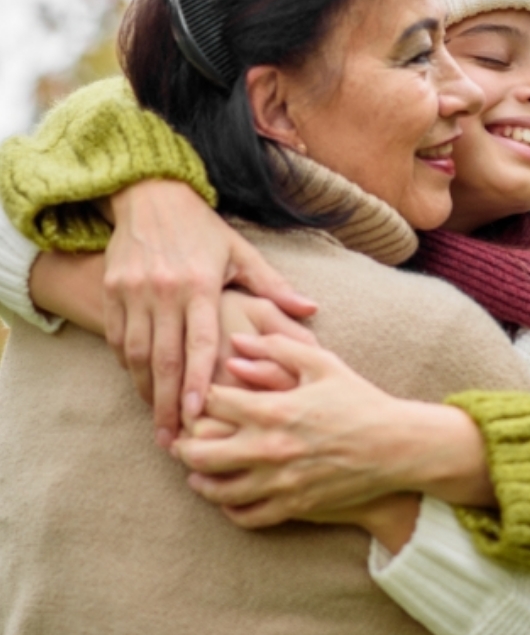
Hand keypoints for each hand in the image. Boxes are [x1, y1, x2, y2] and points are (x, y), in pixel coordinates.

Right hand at [103, 180, 316, 446]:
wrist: (149, 195)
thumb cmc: (202, 229)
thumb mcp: (240, 252)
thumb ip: (273, 286)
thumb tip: (311, 311)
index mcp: (201, 284)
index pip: (201, 341)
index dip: (200, 380)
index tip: (201, 413)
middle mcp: (164, 290)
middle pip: (163, 358)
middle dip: (168, 403)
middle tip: (174, 440)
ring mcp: (133, 291)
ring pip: (135, 353)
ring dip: (146, 392)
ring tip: (159, 423)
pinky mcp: (113, 290)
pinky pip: (117, 338)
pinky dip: (127, 367)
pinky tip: (141, 388)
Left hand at [172, 333, 494, 527]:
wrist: (395, 446)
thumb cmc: (359, 399)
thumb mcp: (322, 363)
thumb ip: (277, 347)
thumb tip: (238, 341)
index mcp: (273, 410)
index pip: (212, 404)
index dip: (198, 398)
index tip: (198, 398)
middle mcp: (269, 449)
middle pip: (201, 453)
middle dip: (184, 446)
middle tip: (181, 441)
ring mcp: (280, 482)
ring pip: (218, 491)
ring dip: (201, 481)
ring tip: (198, 473)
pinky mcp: (293, 505)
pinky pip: (247, 516)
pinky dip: (231, 508)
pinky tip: (230, 498)